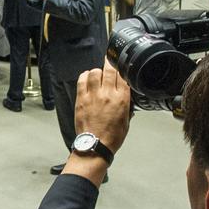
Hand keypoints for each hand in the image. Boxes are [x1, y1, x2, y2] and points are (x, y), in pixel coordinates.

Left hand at [63, 61, 131, 183]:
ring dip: (97, 71)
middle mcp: (108, 95)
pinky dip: (85, 76)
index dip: (122, 68)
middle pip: (109, 70)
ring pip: (95, 72)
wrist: (95, 145)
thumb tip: (127, 98)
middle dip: (110, 64)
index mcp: (122, 100)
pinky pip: (82, 80)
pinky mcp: (81, 99)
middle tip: (110, 62)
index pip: (123, 76)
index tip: (121, 66)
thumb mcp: (126, 121)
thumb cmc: (111, 137)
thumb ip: (127, 106)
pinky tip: (87, 77)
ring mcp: (93, 96)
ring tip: (98, 74)